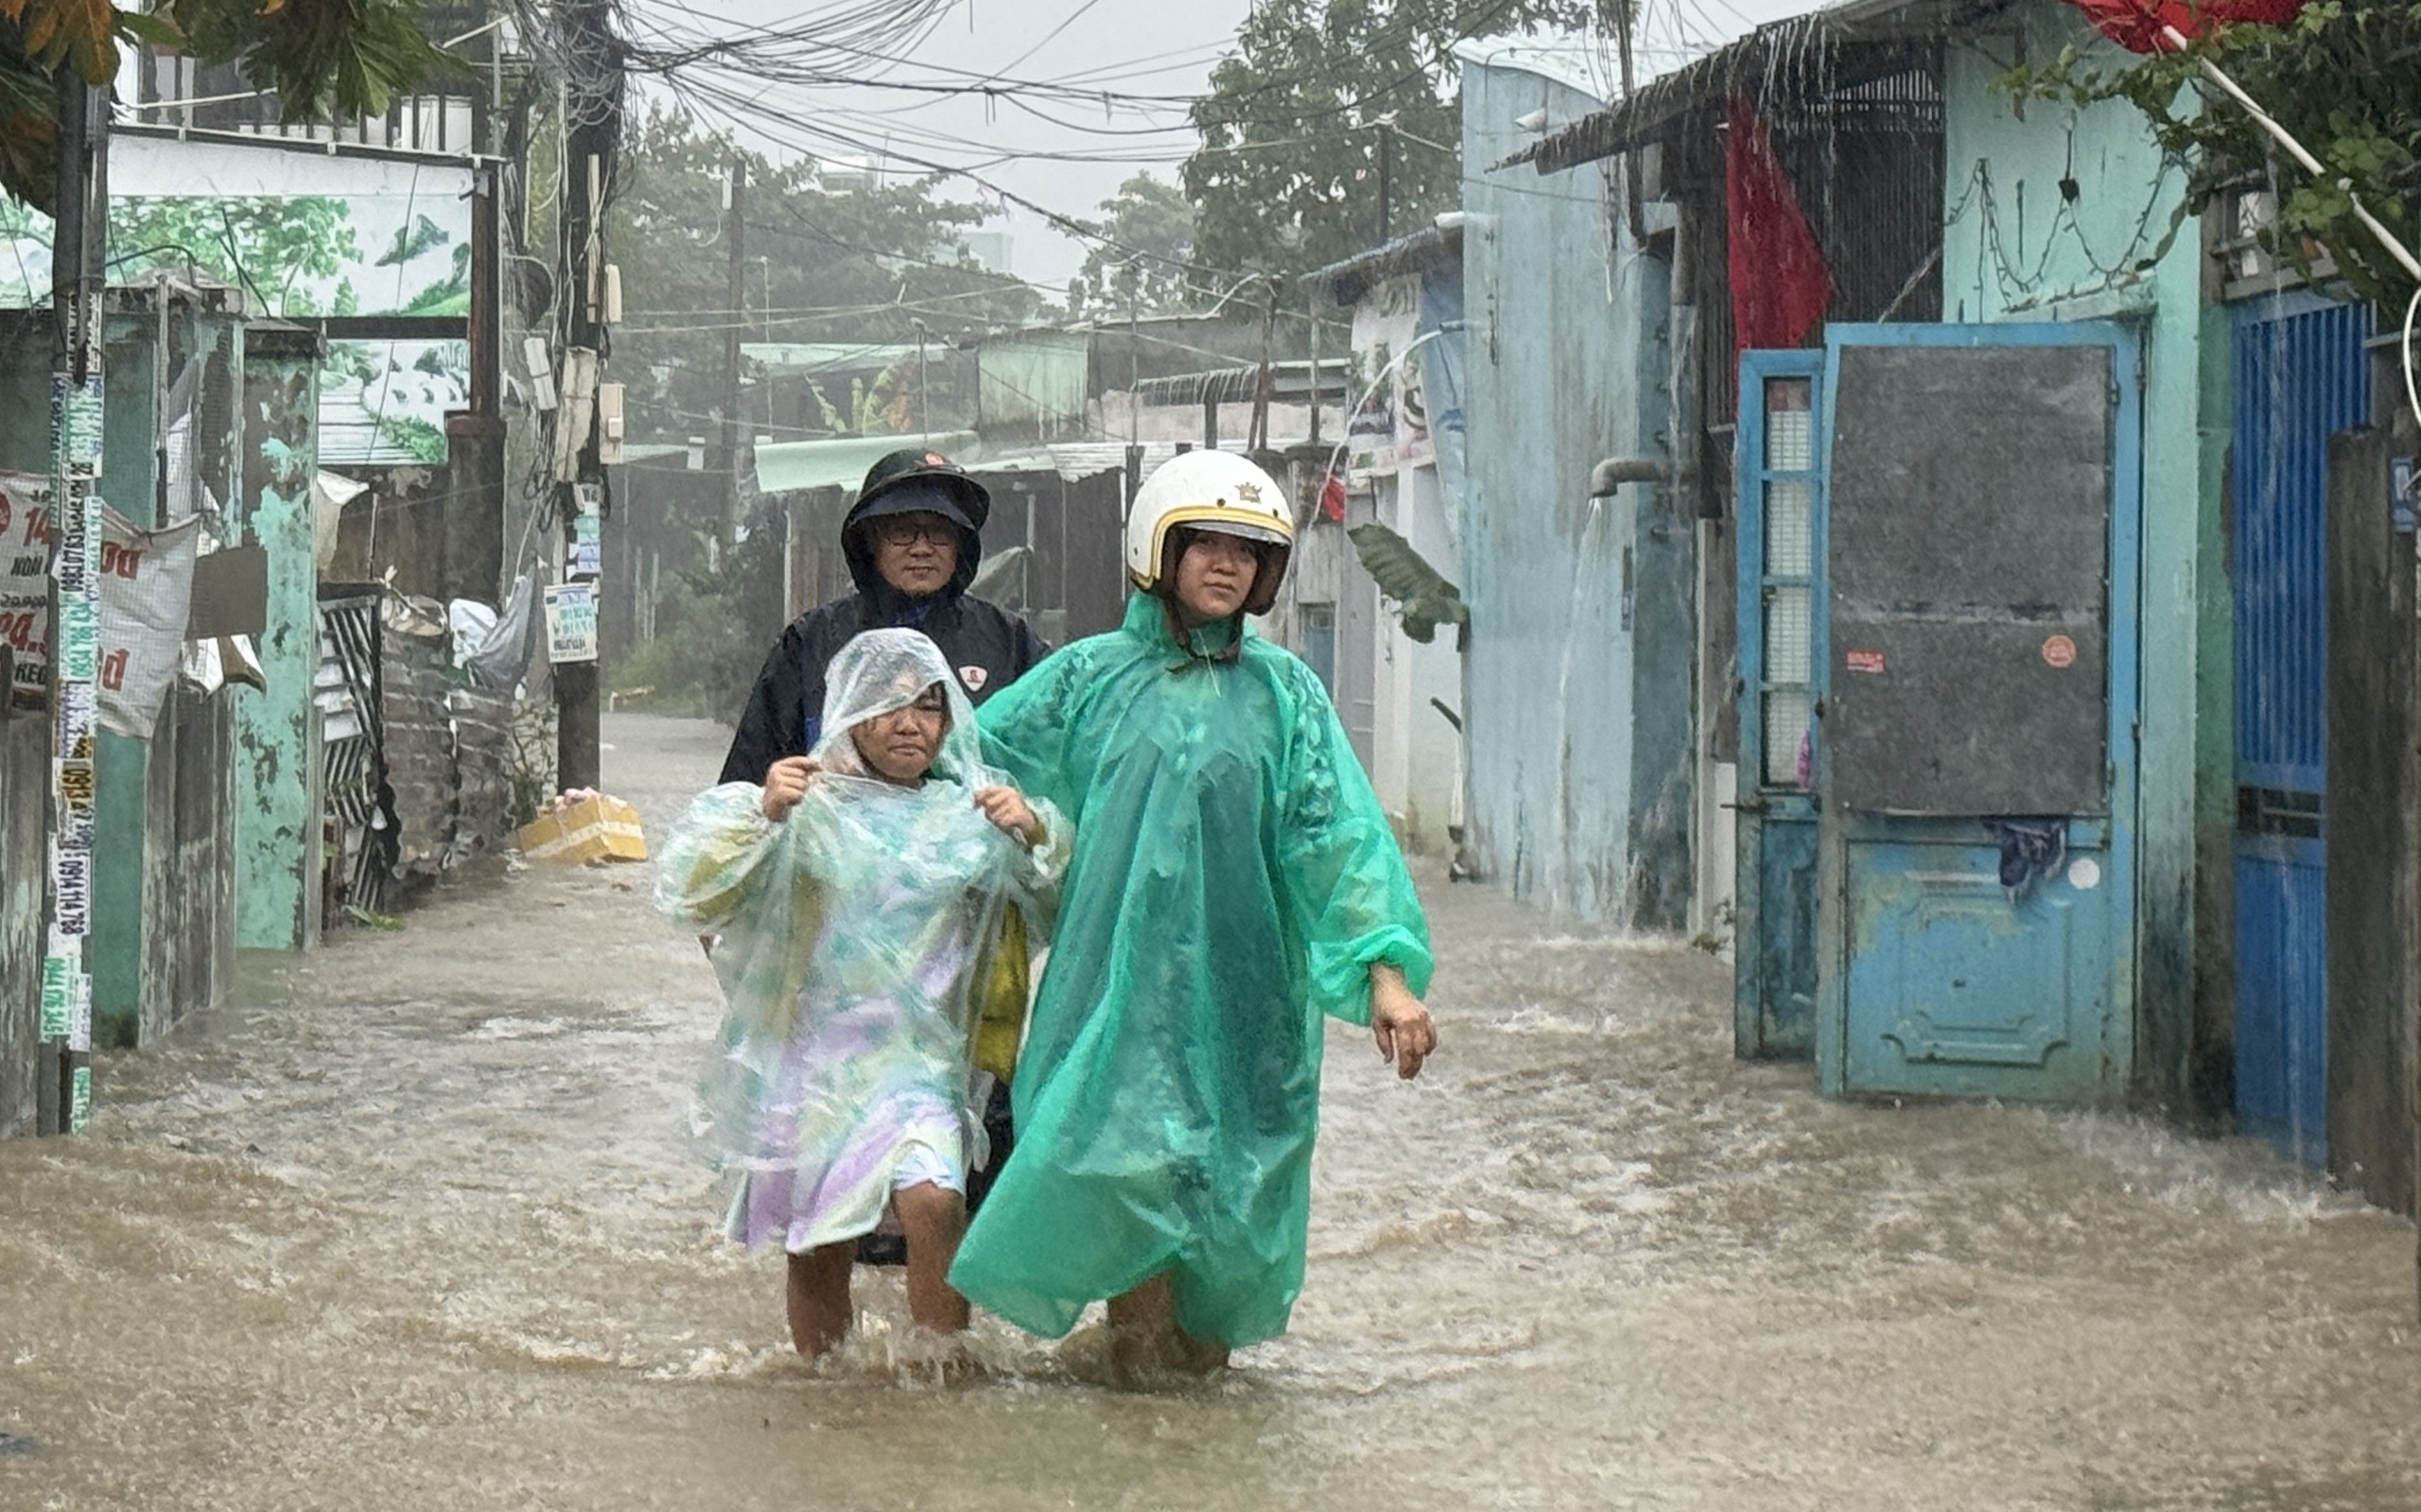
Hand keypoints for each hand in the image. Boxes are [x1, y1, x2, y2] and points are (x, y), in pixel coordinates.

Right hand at [760, 756, 818, 821]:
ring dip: (801, 793)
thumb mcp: (791, 778)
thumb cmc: (784, 793)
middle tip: (794, 791)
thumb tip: (819, 764)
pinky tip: (791, 802)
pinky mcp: (780, 792)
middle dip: (803, 784)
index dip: (811, 763)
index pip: (798, 760)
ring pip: (802, 784)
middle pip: (802, 774)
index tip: (821, 768)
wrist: (770, 810)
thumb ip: (803, 769)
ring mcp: (777, 781)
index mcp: (778, 766)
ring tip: (792, 797)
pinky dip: (798, 799)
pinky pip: (799, 793)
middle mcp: (776, 771)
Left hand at [974, 785, 1043, 845]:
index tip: (974, 807)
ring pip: (995, 815)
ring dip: (996, 822)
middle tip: (994, 819)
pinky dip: (1003, 826)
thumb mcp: (998, 804)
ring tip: (1002, 823)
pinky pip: (1003, 822)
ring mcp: (1016, 803)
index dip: (979, 798)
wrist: (1029, 823)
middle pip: (989, 803)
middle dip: (989, 813)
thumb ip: (986, 799)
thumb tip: (974, 794)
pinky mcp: (1019, 814)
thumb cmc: (1010, 814)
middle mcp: (1011, 793)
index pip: (988, 790)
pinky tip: (1006, 826)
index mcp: (1005, 789)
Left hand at [1369, 963, 1435, 1079]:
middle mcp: (1416, 1021)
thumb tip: (1388, 1061)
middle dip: (1414, 1066)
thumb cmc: (1380, 1002)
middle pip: (1418, 1050)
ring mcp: (1423, 1017)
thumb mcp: (1377, 1024)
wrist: (1390, 980)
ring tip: (1414, 1068)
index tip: (1402, 1075)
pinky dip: (1430, 1045)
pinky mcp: (1427, 1014)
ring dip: (1421, 1058)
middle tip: (1408, 1076)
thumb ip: (1384, 1043)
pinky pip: (1432, 1034)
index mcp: (1402, 1023)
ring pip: (1426, 1044)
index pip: (1406, 1051)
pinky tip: (1425, 1053)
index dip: (1405, 1065)